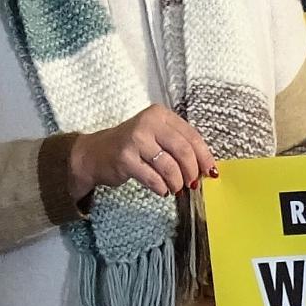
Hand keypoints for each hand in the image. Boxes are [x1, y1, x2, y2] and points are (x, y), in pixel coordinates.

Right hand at [69, 105, 217, 198]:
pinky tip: (162, 190)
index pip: (191, 135)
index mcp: (160, 114)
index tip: (209, 171)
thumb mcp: (156, 136)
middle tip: (192, 183)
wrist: (96, 153)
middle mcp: (147, 123)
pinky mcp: (125, 159)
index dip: (204, 156)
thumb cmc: (132, 146)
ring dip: (176, 182)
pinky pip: (153, 178)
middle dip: (191, 171)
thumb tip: (205, 168)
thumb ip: (178, 145)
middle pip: (183, 150)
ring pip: (169, 166)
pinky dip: (162, 188)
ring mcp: (135, 140)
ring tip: (175, 188)